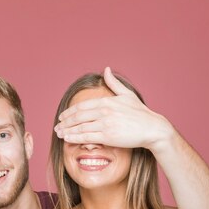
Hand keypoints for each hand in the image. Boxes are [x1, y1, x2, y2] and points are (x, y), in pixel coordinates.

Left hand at [54, 66, 172, 150]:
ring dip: (67, 130)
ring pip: (80, 127)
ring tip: (59, 134)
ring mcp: (105, 124)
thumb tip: (106, 69)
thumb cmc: (141, 113)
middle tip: (57, 126)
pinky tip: (67, 139)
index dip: (70, 112)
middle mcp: (104, 111)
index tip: (62, 117)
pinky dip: (75, 138)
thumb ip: (114, 83)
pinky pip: (87, 137)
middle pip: (78, 116)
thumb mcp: (127, 95)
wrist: (152, 128)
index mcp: (107, 101)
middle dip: (65, 122)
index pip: (82, 106)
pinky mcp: (108, 136)